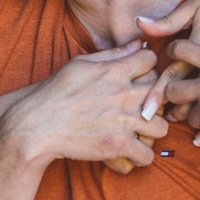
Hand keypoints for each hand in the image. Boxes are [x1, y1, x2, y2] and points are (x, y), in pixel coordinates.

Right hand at [9, 41, 167, 170]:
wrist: (36, 125)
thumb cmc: (55, 93)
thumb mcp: (80, 64)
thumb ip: (112, 55)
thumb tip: (137, 43)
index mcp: (115, 71)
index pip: (152, 60)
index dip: (147, 68)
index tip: (139, 78)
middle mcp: (124, 94)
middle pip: (163, 93)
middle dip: (156, 100)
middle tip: (142, 108)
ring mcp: (124, 121)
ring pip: (162, 127)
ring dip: (152, 131)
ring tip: (139, 133)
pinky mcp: (118, 145)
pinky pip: (147, 155)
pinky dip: (139, 156)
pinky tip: (129, 151)